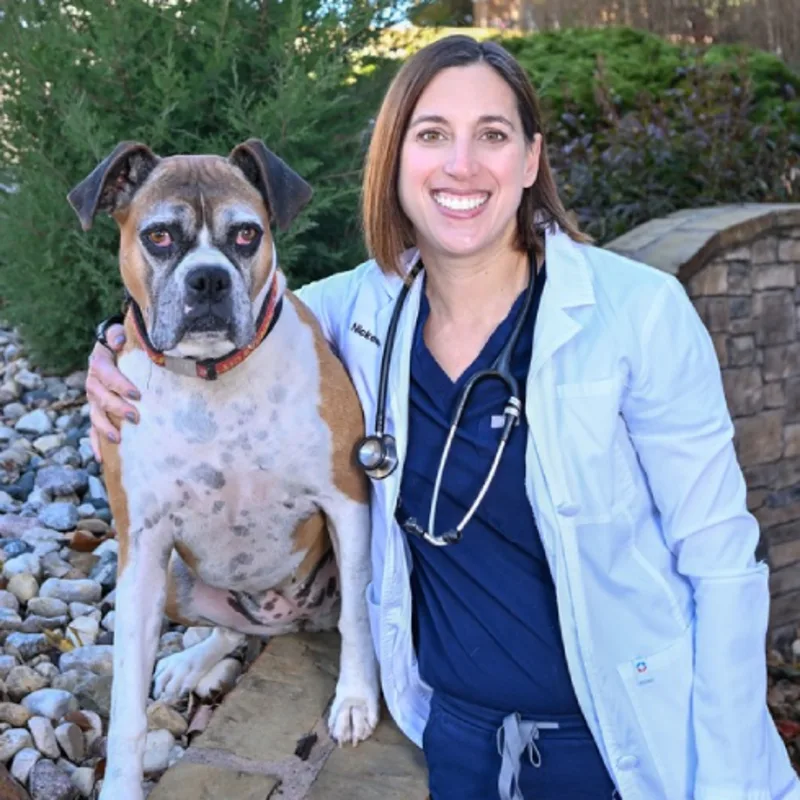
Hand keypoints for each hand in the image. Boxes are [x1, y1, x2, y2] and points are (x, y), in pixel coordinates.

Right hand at [86, 323, 140, 461]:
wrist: (111, 347)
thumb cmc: (121, 343)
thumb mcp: (119, 335)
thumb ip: (118, 336)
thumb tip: (118, 342)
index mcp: (99, 364)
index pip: (106, 374)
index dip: (120, 384)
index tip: (137, 394)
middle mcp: (93, 383)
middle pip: (100, 398)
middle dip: (117, 409)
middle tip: (136, 417)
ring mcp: (94, 400)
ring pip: (95, 415)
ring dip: (105, 428)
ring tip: (118, 438)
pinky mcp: (97, 412)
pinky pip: (93, 429)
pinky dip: (96, 443)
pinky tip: (101, 458)